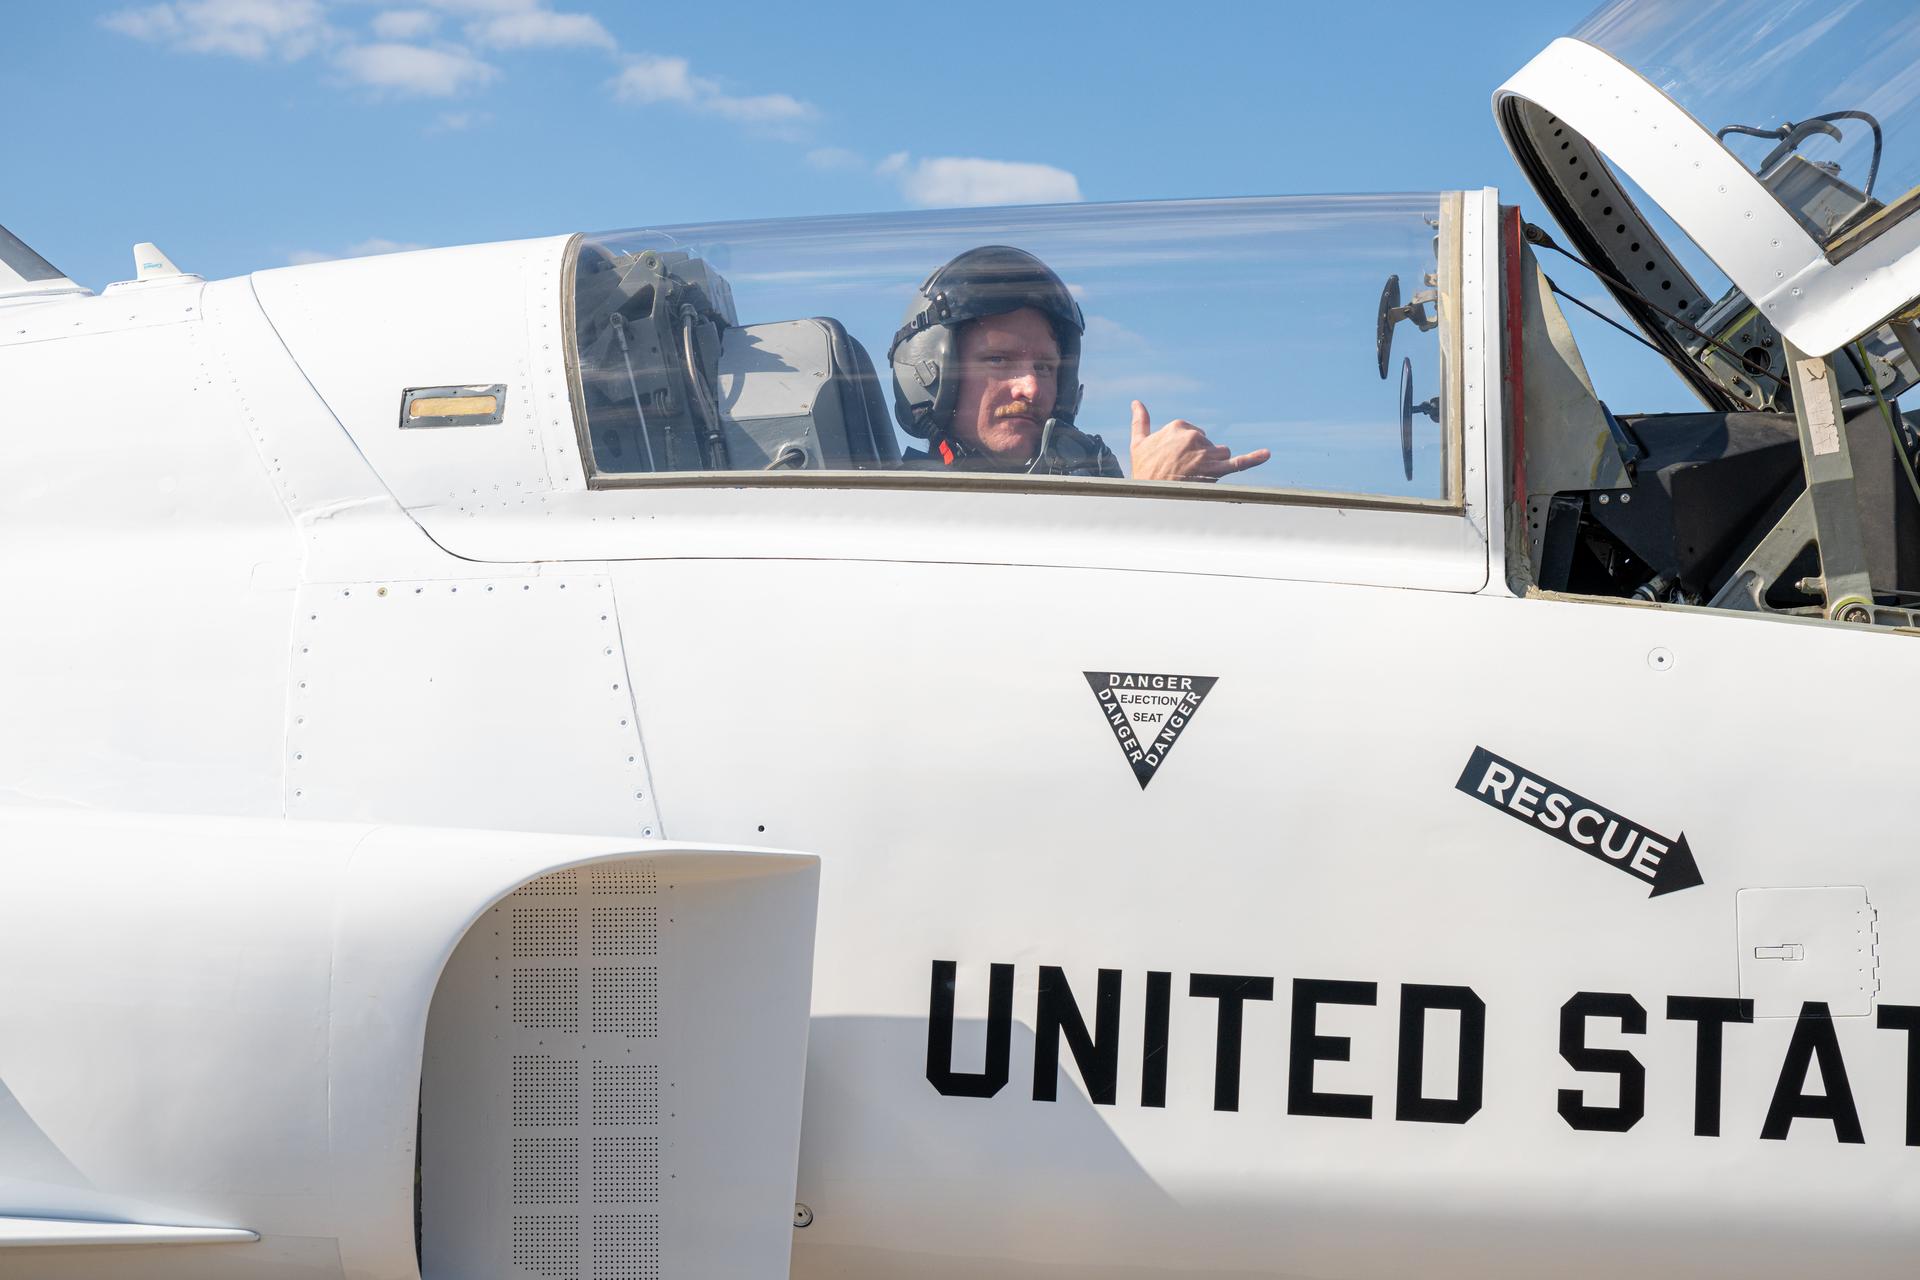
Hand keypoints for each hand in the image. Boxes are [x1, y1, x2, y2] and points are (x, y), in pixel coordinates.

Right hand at [1128, 401, 1270, 482]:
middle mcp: (1194, 436)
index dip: (1188, 449)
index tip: (1176, 460)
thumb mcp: (1138, 443)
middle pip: (1210, 444)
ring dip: (1214, 465)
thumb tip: (1137, 403)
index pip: (1195, 433)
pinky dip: (1254, 458)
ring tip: (1195, 476)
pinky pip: (1239, 463)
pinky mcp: (1216, 471)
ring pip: (1221, 455)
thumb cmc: (1143, 471)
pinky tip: (1266, 454)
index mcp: (1179, 426)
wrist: (1148, 497)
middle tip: (1183, 471)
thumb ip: (1140, 421)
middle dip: (1201, 457)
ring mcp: (1206, 453)